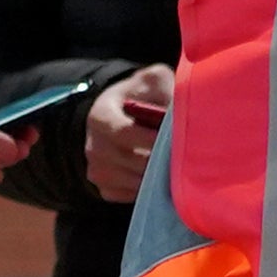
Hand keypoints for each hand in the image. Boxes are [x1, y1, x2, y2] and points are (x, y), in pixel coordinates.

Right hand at [85, 65, 174, 203]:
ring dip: (157, 177)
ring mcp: (97, 170)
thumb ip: (166, 89)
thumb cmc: (143, 95)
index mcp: (100, 115)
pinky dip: (150, 189)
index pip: (123, 132)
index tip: (172, 140)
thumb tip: (180, 112)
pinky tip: (160, 173)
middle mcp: (93, 146)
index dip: (149, 139)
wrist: (125, 115)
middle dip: (160, 160)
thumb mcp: (153, 81)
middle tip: (183, 156)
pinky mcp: (105, 189)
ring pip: (134, 182)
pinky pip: (132, 196)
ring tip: (175, 164)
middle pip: (131, 161)